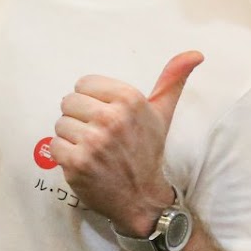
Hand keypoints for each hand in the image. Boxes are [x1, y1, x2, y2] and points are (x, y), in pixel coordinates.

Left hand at [52, 52, 202, 232]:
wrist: (142, 197)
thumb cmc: (148, 151)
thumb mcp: (163, 113)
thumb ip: (172, 79)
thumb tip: (196, 53)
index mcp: (130, 99)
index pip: (84, 83)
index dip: (92, 100)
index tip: (106, 116)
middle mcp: (112, 118)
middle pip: (69, 102)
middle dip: (80, 118)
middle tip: (98, 135)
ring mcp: (93, 142)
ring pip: (60, 124)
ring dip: (72, 138)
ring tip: (92, 150)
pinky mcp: (77, 163)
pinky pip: (54, 146)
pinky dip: (65, 156)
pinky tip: (84, 162)